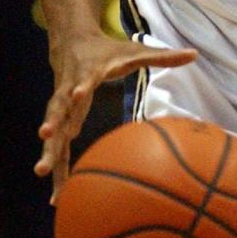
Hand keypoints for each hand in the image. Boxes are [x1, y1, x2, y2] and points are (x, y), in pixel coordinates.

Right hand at [35, 33, 196, 202]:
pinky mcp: (60, 118)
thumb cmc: (107, 51)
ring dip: (48, 150)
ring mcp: (61, 105)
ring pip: (52, 130)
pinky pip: (57, 144)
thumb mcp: (134, 50)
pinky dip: (56, 165)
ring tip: (41, 172)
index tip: (77, 94)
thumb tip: (194, 54)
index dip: (80, 86)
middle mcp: (68, 89)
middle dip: (53, 123)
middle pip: (59, 108)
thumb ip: (162, 56)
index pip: (84, 79)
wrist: (71, 41)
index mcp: (88, 72)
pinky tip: (56, 195)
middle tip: (45, 137)